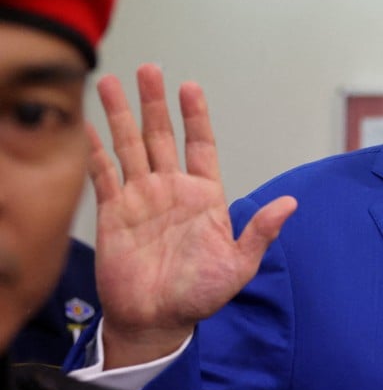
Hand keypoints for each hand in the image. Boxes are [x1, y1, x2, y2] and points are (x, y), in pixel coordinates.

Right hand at [89, 64, 296, 367]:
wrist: (158, 321)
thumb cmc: (201, 295)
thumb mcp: (239, 265)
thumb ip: (260, 232)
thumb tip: (291, 204)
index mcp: (204, 196)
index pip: (200, 144)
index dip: (194, 116)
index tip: (189, 87)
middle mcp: (171, 189)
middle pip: (160, 136)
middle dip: (154, 102)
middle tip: (148, 68)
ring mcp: (141, 198)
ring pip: (128, 146)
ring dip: (119, 115)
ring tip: (107, 82)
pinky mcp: (114, 213)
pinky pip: (102, 175)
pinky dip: (93, 151)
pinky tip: (85, 127)